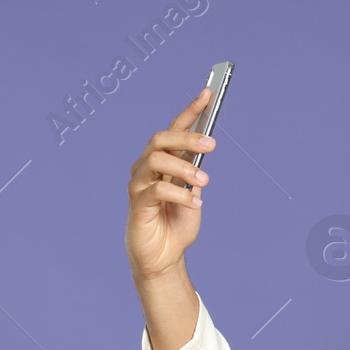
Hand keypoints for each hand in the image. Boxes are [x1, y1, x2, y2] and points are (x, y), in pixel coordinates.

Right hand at [125, 87, 215, 280]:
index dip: (190, 111)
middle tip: (211, 144)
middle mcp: (146, 168)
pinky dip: (179, 194)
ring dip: (184, 168)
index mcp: (162, 162)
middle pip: (161, 140)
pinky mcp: (138, 205)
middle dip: (187, 138)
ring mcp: (139, 185)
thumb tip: (204, 147)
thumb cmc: (176, 223)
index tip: (208, 93)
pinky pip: (155, 190)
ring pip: (156, 161)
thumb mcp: (193, 193)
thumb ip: (195, 171)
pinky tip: (195, 203)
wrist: (164, 257)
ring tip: (204, 183)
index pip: (173, 129)